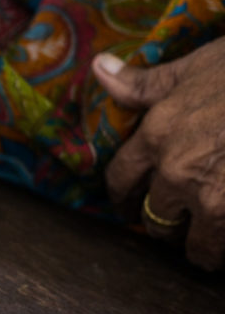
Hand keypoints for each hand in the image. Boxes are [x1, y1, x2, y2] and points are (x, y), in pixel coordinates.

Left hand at [93, 39, 224, 269]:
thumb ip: (143, 83)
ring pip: (197, 245)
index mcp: (156, 137)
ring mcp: (216, 198)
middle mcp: (178, 173)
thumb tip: (99, 68)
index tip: (127, 206)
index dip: (122, 197)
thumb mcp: (193, 68)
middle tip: (180, 223)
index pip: (121, 180)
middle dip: (166, 223)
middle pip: (156, 220)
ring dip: (203, 246)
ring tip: (214, 243)